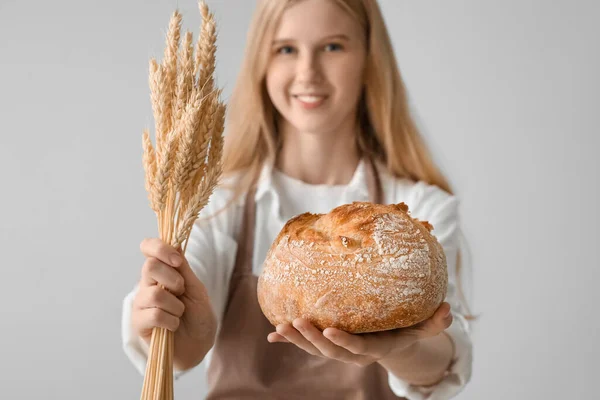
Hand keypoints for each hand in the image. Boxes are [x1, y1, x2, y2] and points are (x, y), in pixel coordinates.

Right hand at [132, 238, 216, 367]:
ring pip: (155, 294)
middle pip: (150, 267)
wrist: (199, 343)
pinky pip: (154, 315)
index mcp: (161, 271)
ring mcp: (141, 303)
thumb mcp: (196, 288)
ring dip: (176, 306)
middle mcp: (147, 284)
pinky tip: (173, 326)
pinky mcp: (139, 323)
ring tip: (179, 313)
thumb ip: (183, 269)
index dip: (159, 248)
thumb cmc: (198, 314)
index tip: (177, 261)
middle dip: (173, 280)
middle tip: (182, 292)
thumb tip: (175, 245)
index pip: (148, 247)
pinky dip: (171, 321)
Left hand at [267, 302, 452, 366]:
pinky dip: (289, 339)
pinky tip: (272, 333)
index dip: (343, 341)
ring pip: (314, 348)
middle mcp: (352, 352)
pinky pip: (306, 343)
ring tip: (280, 327)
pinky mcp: (325, 343)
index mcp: (373, 348)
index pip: (356, 348)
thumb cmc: (403, 331)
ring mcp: (337, 349)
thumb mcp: (420, 328)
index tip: (329, 330)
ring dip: (296, 339)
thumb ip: (434, 322)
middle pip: (330, 351)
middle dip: (312, 338)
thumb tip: (449, 309)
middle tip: (297, 321)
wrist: (387, 342)